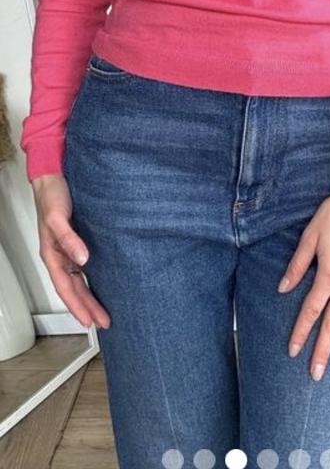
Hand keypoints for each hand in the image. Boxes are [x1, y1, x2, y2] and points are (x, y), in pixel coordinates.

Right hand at [32, 174, 110, 329]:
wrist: (54, 179)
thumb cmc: (51, 198)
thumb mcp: (57, 218)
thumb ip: (69, 238)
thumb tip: (83, 259)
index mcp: (53, 255)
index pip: (66, 288)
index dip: (78, 306)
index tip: (90, 321)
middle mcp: (61, 256)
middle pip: (74, 289)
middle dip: (88, 308)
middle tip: (104, 322)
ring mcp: (69, 251)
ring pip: (80, 281)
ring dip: (90, 297)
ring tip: (104, 312)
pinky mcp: (78, 243)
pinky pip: (84, 269)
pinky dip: (93, 280)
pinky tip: (103, 285)